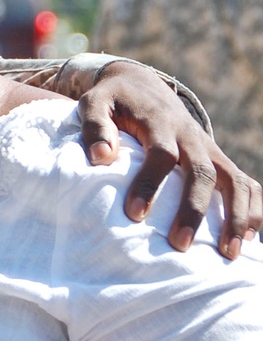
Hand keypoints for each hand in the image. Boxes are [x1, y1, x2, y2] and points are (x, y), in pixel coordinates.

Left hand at [77, 60, 260, 258]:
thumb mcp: (95, 103)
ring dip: (236, 215)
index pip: (161, 153)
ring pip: (233, 180)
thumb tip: (99, 157)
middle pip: (202, 172)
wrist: (142, 86)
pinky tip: (249, 239)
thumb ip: (95, 127)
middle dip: (193, 210)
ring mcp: (208, 148)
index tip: (134, 213)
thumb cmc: (114, 102)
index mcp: (158, 122)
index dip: (149, 183)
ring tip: (228, 253)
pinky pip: (246, 183)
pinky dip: (254, 208)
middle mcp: (189, 135)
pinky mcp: (217, 158)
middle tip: (179, 245)